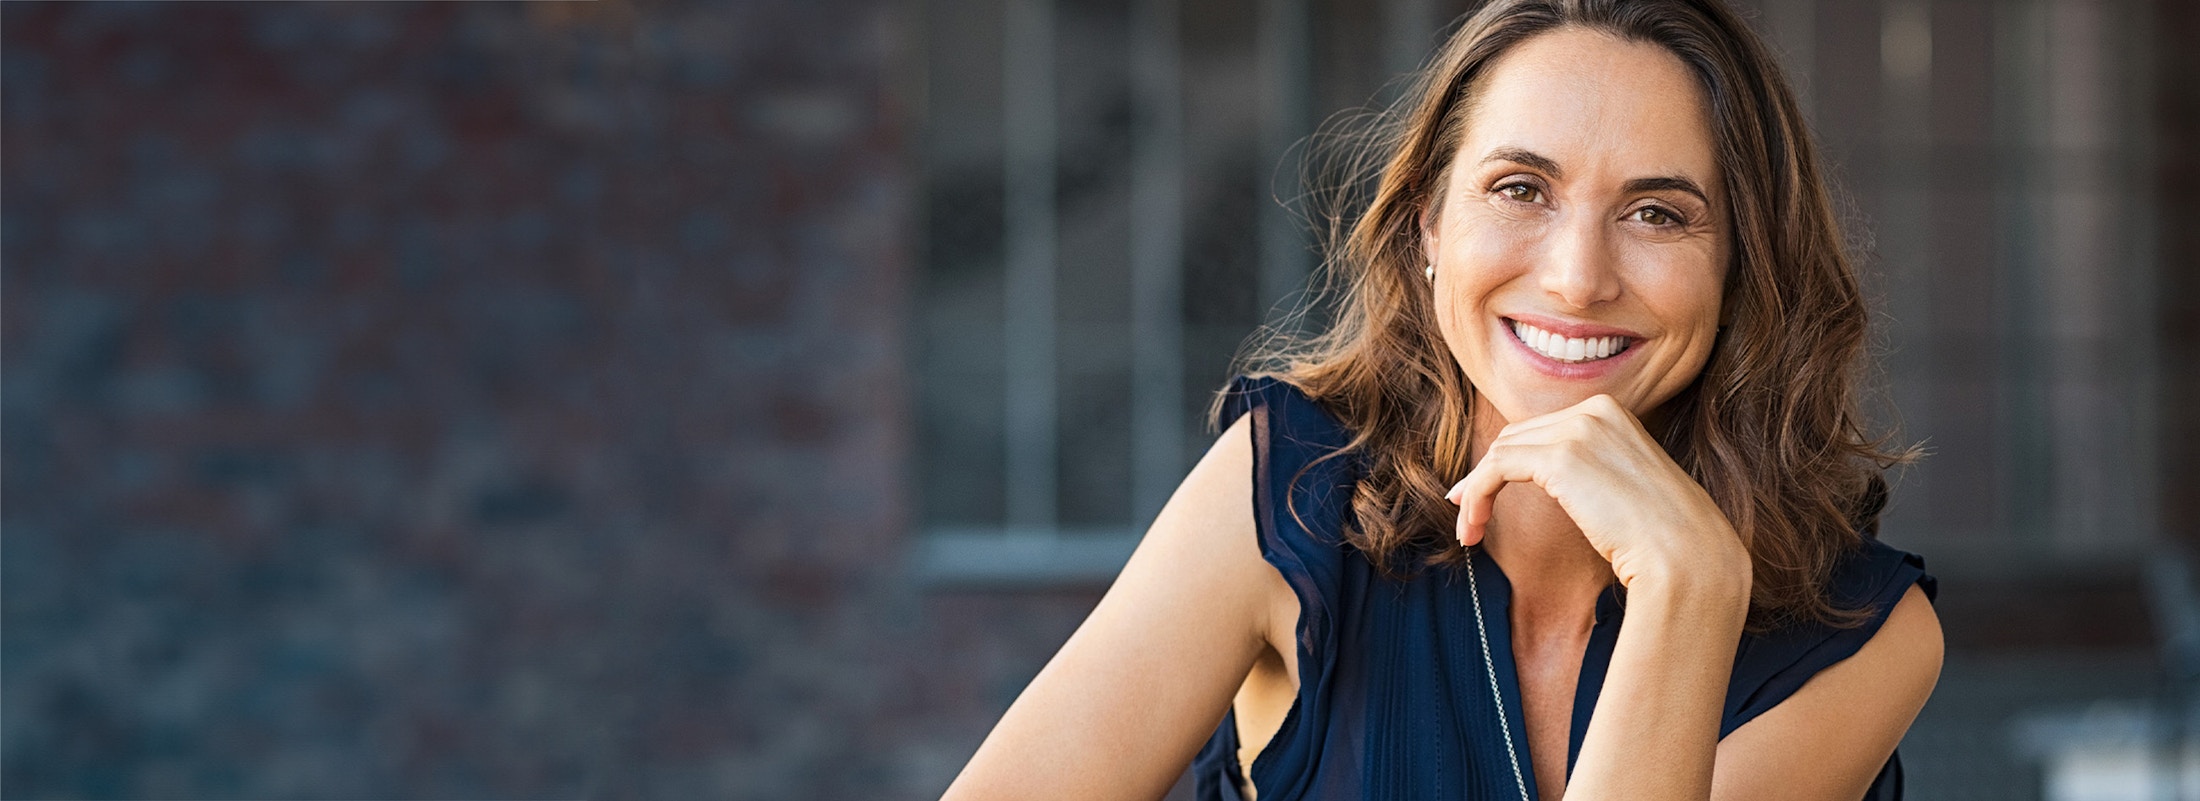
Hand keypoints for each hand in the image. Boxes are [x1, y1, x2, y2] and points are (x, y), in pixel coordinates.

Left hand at [1444, 394, 1747, 590]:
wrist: (1686, 558)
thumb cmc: (1661, 537)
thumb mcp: (1624, 486)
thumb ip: (1589, 471)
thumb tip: (1548, 478)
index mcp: (1612, 411)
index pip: (1541, 430)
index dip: (1506, 461)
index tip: (1482, 494)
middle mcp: (1594, 410)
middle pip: (1517, 437)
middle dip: (1485, 475)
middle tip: (1467, 513)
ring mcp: (1578, 429)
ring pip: (1500, 453)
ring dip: (1475, 493)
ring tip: (1469, 531)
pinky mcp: (1560, 457)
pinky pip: (1495, 470)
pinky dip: (1476, 496)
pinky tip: (1471, 528)